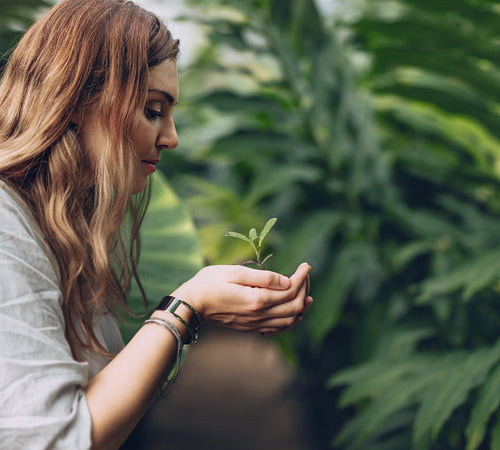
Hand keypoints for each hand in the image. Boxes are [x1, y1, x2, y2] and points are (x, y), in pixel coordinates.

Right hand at [170, 263, 311, 335]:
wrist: (190, 305)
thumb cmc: (208, 283)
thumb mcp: (234, 272)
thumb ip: (262, 277)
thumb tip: (287, 280)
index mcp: (256, 299)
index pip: (290, 290)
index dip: (302, 277)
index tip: (306, 265)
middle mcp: (258, 315)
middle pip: (295, 306)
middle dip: (304, 289)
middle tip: (304, 274)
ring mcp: (255, 324)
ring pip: (290, 320)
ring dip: (301, 305)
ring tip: (304, 290)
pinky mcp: (250, 328)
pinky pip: (278, 329)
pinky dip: (291, 320)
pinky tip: (292, 311)